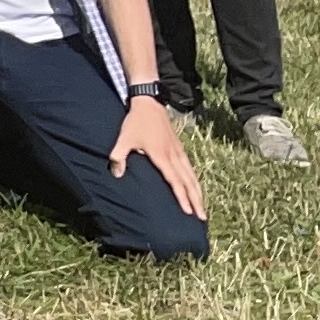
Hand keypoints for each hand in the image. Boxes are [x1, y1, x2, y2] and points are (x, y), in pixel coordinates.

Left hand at [112, 95, 205, 219]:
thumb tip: (117, 175)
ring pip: (192, 175)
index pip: (175, 181)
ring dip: (198, 192)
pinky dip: (195, 180)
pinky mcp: (179, 147)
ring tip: (202, 207)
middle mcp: (174, 155)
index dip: (182, 197)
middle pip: (189, 182)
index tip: (189, 212)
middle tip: (202, 217)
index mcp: (162, 156)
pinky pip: (190, 168)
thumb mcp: (123, 139)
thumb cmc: (136, 121)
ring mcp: (179, 151)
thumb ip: (119, 157)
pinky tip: (195, 187)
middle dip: (196, 200)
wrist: (149, 103)